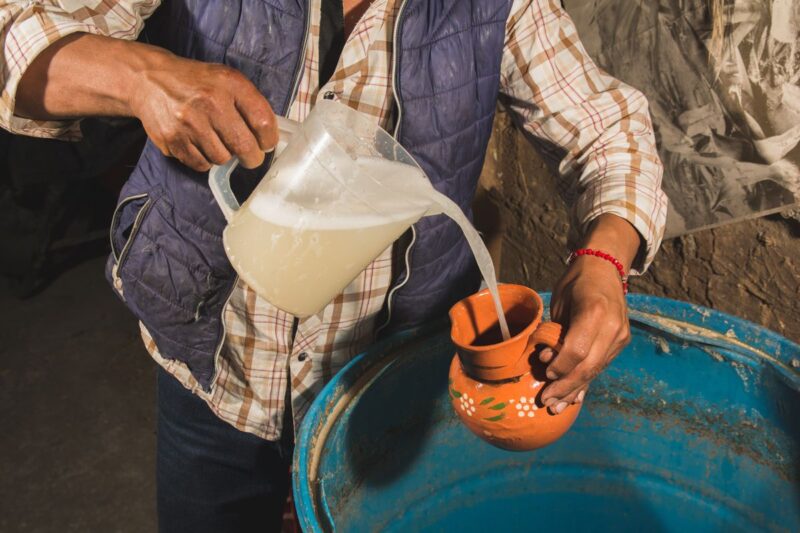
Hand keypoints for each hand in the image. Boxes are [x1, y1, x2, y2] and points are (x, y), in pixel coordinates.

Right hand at [130, 52, 277, 170]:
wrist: (149, 80)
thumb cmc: (196, 83)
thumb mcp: (226, 79)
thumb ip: (249, 103)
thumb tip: (268, 138)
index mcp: (230, 84)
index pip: (263, 122)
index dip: (269, 140)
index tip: (266, 144)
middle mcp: (210, 102)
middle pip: (245, 147)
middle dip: (251, 157)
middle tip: (249, 156)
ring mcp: (189, 122)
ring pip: (222, 158)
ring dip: (223, 154)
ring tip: (215, 140)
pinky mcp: (172, 139)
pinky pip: (201, 164)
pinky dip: (204, 159)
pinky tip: (199, 144)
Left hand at [538, 215, 640, 413]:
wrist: (605, 267)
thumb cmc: (576, 282)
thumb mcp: (559, 301)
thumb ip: (556, 331)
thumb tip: (546, 360)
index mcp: (595, 311)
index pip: (577, 350)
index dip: (560, 366)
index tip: (545, 373)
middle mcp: (613, 326)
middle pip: (589, 366)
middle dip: (566, 387)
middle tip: (546, 402)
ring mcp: (621, 336)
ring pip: (596, 370)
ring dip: (575, 389)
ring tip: (556, 406)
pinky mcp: (622, 342)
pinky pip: (602, 366)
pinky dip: (586, 381)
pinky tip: (574, 398)